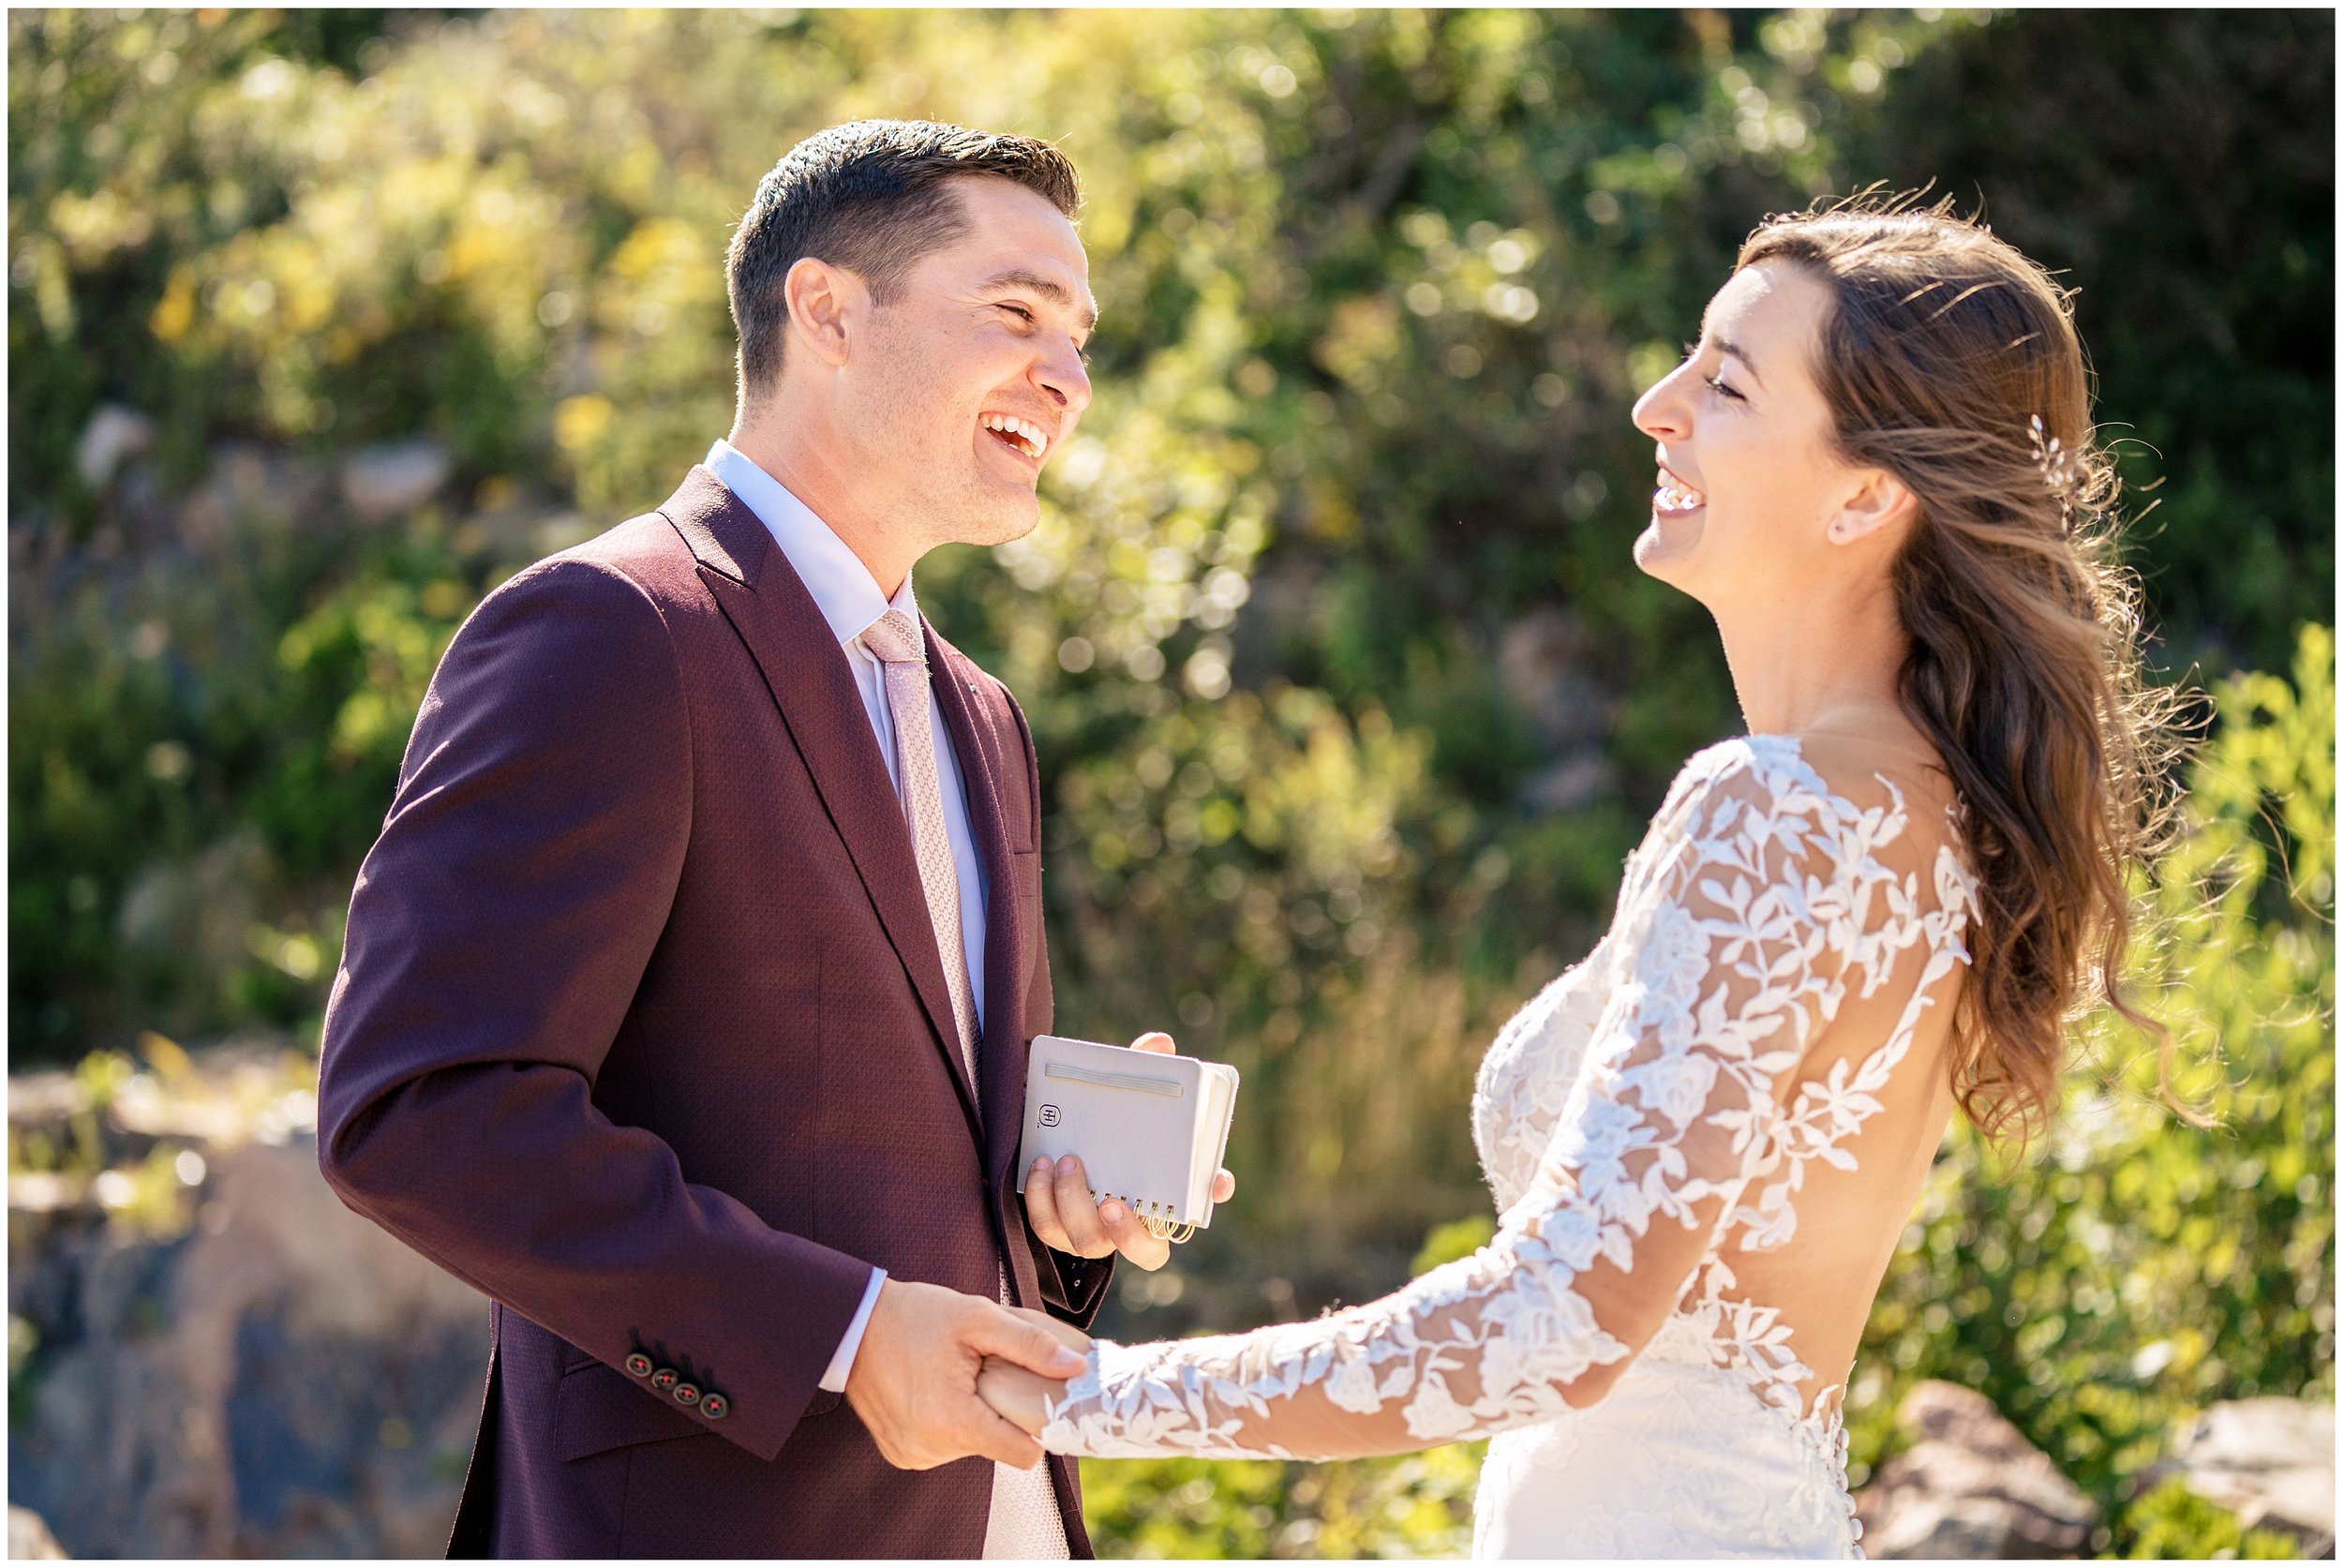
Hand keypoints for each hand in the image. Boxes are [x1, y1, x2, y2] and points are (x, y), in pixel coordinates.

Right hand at [843, 1279, 1085, 1470]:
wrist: (852, 1324)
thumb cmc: (915, 1316)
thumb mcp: (978, 1318)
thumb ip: (1030, 1345)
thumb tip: (1076, 1367)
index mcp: (953, 1422)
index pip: (1022, 1454)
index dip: (1038, 1426)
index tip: (1037, 1398)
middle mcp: (931, 1449)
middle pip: (997, 1446)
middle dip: (1000, 1411)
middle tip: (985, 1372)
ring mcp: (912, 1455)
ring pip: (971, 1445)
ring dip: (973, 1416)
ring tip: (956, 1377)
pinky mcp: (900, 1453)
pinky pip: (943, 1445)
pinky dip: (948, 1421)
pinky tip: (936, 1390)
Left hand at [1023, 1032, 1237, 1271]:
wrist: (1051, 1136)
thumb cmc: (1103, 1126)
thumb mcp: (1123, 1098)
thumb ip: (1143, 1071)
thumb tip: (1159, 1043)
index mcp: (1159, 1199)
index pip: (1196, 1210)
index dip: (1210, 1196)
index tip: (1217, 1181)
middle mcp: (1130, 1226)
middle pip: (1144, 1252)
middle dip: (1128, 1231)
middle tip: (1112, 1201)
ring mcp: (1092, 1234)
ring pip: (1088, 1242)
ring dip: (1075, 1205)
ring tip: (1067, 1162)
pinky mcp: (1056, 1230)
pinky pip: (1048, 1227)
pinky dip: (1043, 1199)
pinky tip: (1041, 1166)